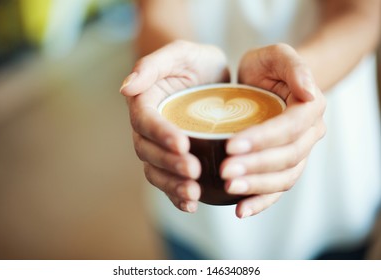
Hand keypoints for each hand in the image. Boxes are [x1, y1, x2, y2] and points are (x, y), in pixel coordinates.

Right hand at [121, 40, 228, 212]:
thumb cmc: (195, 61)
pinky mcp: (173, 158)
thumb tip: (125, 89)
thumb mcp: (180, 53)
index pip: (145, 121)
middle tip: (194, 171)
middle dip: (169, 164)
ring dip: (172, 185)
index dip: (161, 134)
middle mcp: (148, 127)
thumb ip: (152, 65)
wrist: (211, 76)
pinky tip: (192, 204)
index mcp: (145, 101)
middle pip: (148, 151)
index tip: (183, 144)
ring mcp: (159, 145)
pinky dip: (176, 195)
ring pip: (155, 170)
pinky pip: (168, 180)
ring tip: (194, 193)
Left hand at [221, 43, 325, 217]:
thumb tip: (310, 92)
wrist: (267, 83)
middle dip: (255, 166)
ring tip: (229, 188)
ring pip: (284, 177)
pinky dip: (260, 202)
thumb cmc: (268, 68)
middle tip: (224, 171)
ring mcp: (298, 153)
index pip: (288, 128)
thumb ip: (294, 65)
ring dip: (257, 186)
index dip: (262, 139)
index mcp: (309, 108)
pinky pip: (277, 189)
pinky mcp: (283, 167)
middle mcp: (309, 134)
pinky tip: (240, 210)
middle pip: (286, 157)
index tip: (230, 144)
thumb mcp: (276, 55)